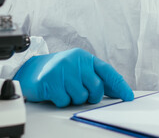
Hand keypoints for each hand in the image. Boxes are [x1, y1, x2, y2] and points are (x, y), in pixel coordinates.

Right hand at [14, 48, 133, 106]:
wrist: (30, 70)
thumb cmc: (59, 72)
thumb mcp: (79, 70)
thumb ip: (95, 78)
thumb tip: (116, 91)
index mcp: (85, 57)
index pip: (107, 71)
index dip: (119, 85)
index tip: (128, 96)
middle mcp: (75, 61)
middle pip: (96, 87)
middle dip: (91, 96)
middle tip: (80, 94)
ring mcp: (62, 69)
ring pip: (80, 96)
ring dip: (73, 99)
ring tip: (64, 90)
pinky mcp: (50, 80)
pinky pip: (64, 100)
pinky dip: (60, 101)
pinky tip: (55, 92)